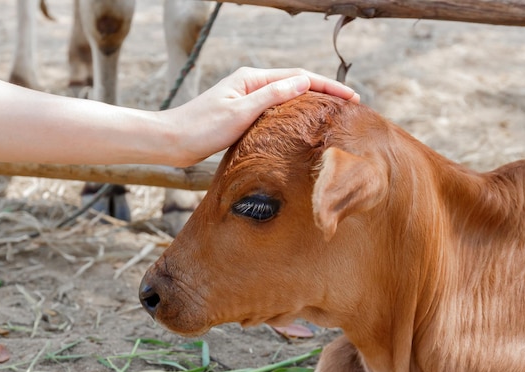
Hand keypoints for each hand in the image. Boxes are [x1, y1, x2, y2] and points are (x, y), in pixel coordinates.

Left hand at [166, 67, 359, 166]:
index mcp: (252, 78)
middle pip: (296, 84)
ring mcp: (247, 99)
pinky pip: (276, 111)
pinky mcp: (243, 115)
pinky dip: (294, 115)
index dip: (328, 86)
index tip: (352, 97)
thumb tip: (304, 81)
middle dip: (324, 92)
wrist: (173, 141)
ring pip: (287, 98)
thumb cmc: (201, 128)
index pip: (299, 77)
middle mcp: (251, 84)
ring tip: (334, 114)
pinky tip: (303, 126)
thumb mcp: (240, 112)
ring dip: (311, 103)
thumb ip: (272, 96)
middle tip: (351, 106)